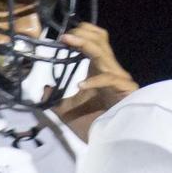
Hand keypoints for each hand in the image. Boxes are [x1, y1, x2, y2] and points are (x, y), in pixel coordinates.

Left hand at [51, 23, 137, 139]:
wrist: (111, 140)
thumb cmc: (95, 122)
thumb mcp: (69, 109)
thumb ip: (57, 98)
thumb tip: (44, 89)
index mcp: (99, 69)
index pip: (96, 41)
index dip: (83, 33)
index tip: (64, 36)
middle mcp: (110, 70)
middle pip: (101, 41)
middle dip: (83, 35)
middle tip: (65, 36)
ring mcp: (119, 78)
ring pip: (104, 54)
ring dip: (86, 45)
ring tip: (69, 41)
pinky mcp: (126, 90)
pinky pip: (109, 79)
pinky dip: (94, 81)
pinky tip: (81, 85)